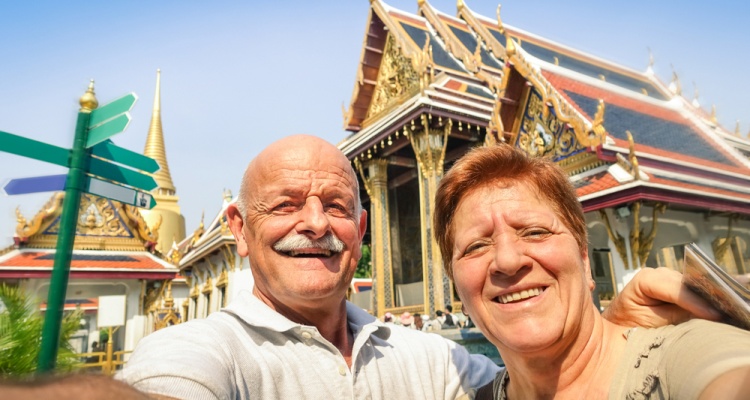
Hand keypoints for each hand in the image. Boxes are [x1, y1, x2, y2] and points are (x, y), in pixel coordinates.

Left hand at [602, 267, 721, 326]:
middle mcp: (655, 273)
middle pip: (685, 284)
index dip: (695, 302)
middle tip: (719, 313)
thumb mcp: (652, 324)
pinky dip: (698, 298)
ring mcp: (664, 276)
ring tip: (716, 310)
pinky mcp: (672, 284)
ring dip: (702, 296)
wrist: (618, 325)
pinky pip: (689, 288)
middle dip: (702, 298)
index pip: (675, 289)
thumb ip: (676, 316)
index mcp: (644, 280)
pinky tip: (709, 308)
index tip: (713, 314)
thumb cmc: (630, 325)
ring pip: (689, 284)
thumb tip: (703, 315)